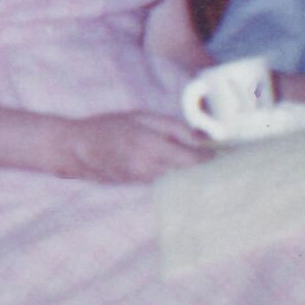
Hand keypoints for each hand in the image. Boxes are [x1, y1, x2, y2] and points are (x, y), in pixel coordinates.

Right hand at [54, 111, 211, 183]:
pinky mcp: (139, 187)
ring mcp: (143, 181)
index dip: (212, 160)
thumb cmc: (108, 126)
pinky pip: (164, 182)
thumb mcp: (141, 116)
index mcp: (152, 147)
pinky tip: (179, 169)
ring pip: (177, 180)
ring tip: (203, 165)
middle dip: (204, 168)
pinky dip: (174, 176)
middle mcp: (149, 168)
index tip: (229, 156)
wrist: (76, 148)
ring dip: (189, 174)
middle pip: (188, 175)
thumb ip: (173, 127)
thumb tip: (204, 139)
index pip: (194, 161)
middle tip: (223, 161)